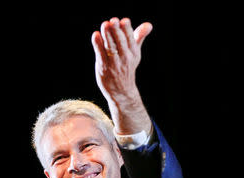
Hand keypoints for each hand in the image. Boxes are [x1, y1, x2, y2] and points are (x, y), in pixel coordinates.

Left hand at [91, 17, 152, 134]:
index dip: (127, 30)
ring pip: (110, 48)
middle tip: (113, 20)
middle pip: (120, 42)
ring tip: (104, 25)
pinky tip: (95, 35)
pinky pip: (100, 55)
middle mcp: (125, 58)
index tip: (124, 20)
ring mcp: (114, 64)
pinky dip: (98, 45)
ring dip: (107, 36)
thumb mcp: (135, 53)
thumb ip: (139, 37)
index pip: (130, 39)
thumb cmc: (126, 67)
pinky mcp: (104, 68)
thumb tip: (148, 25)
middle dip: (117, 31)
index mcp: (133, 53)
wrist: (121, 90)